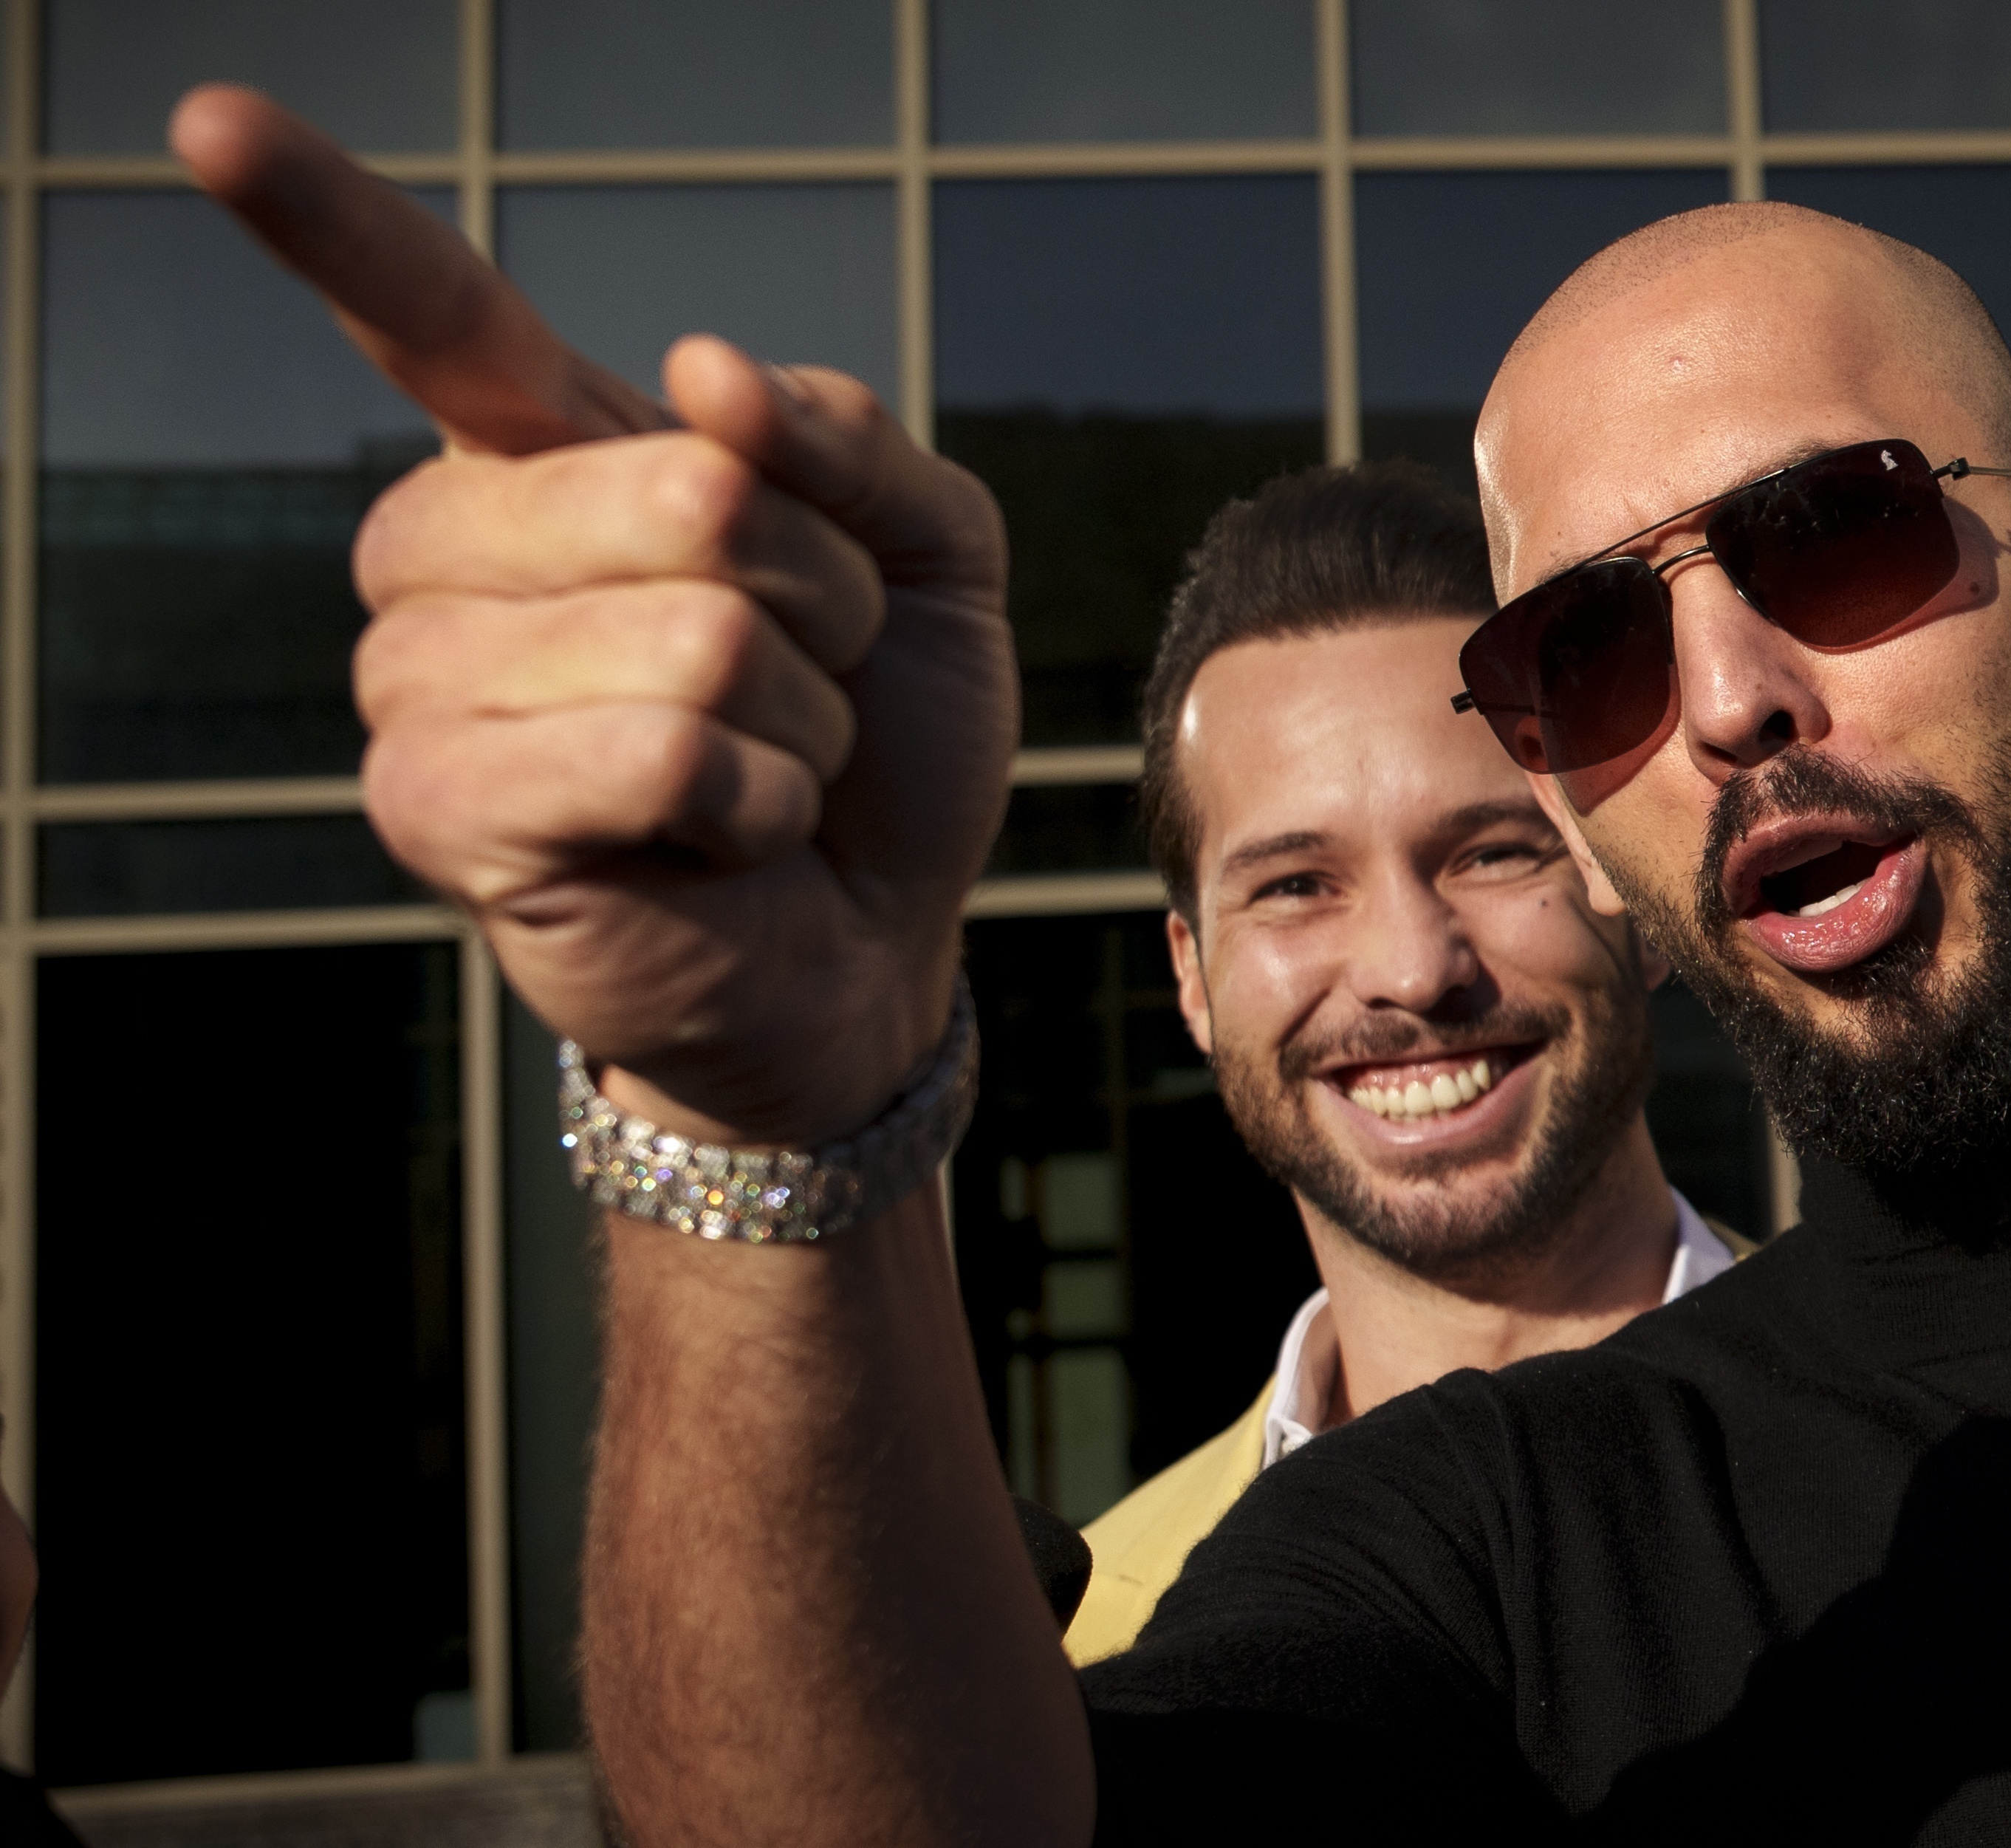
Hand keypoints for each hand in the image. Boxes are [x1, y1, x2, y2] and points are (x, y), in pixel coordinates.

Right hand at [171, 86, 1017, 1143]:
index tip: (209, 116)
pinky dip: (758, 800)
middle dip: (823, 601)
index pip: (424, 309)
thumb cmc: (876, 741)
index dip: (322, 214)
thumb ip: (846, 443)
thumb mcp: (923, 560)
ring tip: (762, 770)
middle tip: (803, 681)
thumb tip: (705, 371)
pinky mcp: (442, 811)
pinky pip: (662, 751)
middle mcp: (449, 551)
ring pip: (694, 633)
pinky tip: (726, 839)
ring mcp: (423, 682)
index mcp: (544, 456)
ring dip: (798, 716)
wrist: (872, 937)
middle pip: (691, 493)